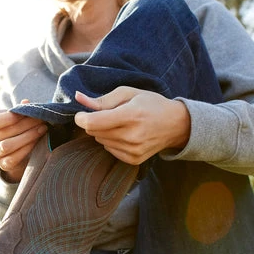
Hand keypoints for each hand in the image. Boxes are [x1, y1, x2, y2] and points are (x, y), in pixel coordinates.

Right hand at [0, 100, 47, 182]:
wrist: (16, 149)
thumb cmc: (17, 127)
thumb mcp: (17, 117)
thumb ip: (21, 110)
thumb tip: (26, 102)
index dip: (10, 117)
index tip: (28, 112)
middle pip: (5, 132)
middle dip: (26, 125)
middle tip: (41, 120)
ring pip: (8, 146)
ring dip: (28, 137)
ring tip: (42, 129)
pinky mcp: (4, 164)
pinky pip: (13, 158)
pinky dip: (27, 149)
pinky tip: (37, 141)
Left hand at [73, 87, 190, 164]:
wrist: (176, 125)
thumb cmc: (151, 104)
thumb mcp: (128, 93)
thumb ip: (102, 99)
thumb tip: (78, 98)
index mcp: (131, 115)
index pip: (93, 123)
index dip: (81, 118)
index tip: (81, 114)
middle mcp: (132, 136)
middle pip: (94, 132)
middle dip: (94, 122)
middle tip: (109, 114)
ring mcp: (133, 150)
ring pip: (100, 141)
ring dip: (104, 132)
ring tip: (122, 124)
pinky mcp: (133, 160)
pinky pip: (109, 149)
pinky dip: (112, 141)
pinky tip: (126, 134)